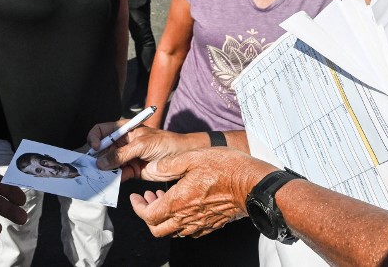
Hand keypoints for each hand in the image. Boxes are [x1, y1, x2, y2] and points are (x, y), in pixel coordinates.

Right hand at [87, 122, 199, 181]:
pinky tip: (113, 180)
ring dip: (104, 170)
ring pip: (108, 164)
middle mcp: (122, 143)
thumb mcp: (142, 145)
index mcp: (124, 130)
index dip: (95, 138)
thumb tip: (101, 163)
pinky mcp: (131, 170)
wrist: (182, 157)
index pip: (102, 130)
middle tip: (93, 167)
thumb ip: (121, 154)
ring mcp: (126, 157)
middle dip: (97, 158)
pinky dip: (113, 178)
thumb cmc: (165, 143)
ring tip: (101, 176)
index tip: (95, 147)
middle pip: (102, 149)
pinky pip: (117, 174)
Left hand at [131, 147, 273, 237]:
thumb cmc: (226, 169)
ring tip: (165, 197)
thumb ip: (169, 165)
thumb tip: (153, 168)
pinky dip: (179, 221)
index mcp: (178, 202)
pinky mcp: (211, 225)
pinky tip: (183, 204)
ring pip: (173, 231)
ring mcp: (200, 224)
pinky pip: (189, 230)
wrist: (252, 185)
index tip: (136, 197)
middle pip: (157, 229)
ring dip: (163, 217)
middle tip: (147, 198)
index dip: (138, 207)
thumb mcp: (193, 157)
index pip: (149, 216)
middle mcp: (187, 218)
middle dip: (147, 215)